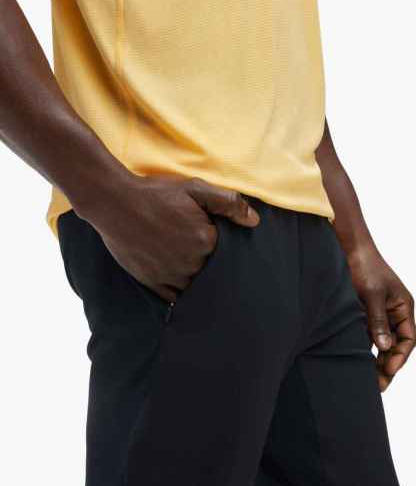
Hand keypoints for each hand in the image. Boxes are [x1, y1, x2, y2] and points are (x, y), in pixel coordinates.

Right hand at [75, 172, 259, 301]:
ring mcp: (172, 276)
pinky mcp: (154, 284)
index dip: (221, 247)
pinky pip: (175, 297)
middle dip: (209, 263)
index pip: (227, 252)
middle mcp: (192, 263)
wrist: (114, 203)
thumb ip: (228, 203)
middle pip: (212, 270)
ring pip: (195, 285)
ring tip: (189, 267)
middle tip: (198, 252)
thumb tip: (255, 221)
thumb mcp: (194, 189)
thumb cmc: (155, 194)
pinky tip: (179, 283)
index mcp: (205, 240)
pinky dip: (180, 293)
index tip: (213, 241)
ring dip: (196, 279)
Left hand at [346, 244, 415, 391]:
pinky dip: (362, 347)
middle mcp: (393, 313)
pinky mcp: (362, 312)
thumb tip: (384, 346)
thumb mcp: (373, 294)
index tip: (387, 369)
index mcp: (404, 308)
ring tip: (367, 379)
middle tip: (378, 385)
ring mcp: (378, 313)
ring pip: (380, 342)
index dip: (399, 356)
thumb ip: (378, 320)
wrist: (349, 249)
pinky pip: (365, 334)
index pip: (408, 339)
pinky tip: (354, 360)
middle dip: (388, 364)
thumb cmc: (365, 266)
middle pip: (395, 344)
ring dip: (374, 359)